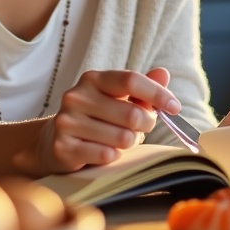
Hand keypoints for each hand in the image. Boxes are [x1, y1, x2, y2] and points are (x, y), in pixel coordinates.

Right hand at [12, 67, 180, 176]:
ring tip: (118, 139)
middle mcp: (76, 96)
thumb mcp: (117, 98)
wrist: (54, 140)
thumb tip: (164, 74)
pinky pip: (107, 155)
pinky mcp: (63, 147)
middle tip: (140, 129)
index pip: (131, 80)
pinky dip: (113, 156)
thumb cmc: (96, 118)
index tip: (175, 108)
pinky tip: (103, 151)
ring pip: (123, 138)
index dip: (158, 94)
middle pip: (132, 114)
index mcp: (93, 79)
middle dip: (145, 125)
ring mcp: (67, 122)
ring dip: (129, 142)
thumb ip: (141, 87)